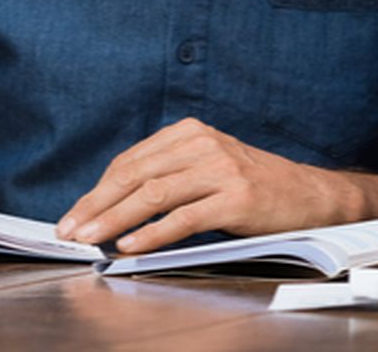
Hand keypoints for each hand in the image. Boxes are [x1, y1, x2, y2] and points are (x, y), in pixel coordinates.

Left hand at [56, 117, 377, 252]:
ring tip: (90, 239)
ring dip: (115, 219)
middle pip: (136, 175)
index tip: (74, 215)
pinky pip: (185, 217)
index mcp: (191, 132)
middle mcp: (204, 144)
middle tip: (69, 230)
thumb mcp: (208, 166)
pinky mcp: (236, 198)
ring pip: (154, 194)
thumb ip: (169, 174)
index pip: (131, 160)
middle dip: (96, 205)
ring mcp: (221, 169)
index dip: (98, 189)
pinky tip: (130, 245)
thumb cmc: (251, 186)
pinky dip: (153, 233)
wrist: (308, 195)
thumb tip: (111, 204)